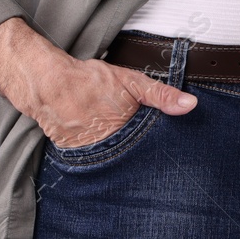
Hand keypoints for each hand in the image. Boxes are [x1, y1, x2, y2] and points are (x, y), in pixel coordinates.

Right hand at [32, 55, 198, 148]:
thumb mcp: (133, 82)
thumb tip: (190, 105)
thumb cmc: (91, 81)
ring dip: (115, 148)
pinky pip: (91, 157)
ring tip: (108, 127)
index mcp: (126, 134)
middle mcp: (108, 150)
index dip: (153, 141)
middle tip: (126, 125)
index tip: (157, 136)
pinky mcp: (74, 155)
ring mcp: (90, 155)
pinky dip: (96, 148)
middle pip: (131, 154)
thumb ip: (161, 95)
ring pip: (111, 157)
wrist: (49, 84)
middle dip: (135, 146)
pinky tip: (95, 132)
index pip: (149, 148)